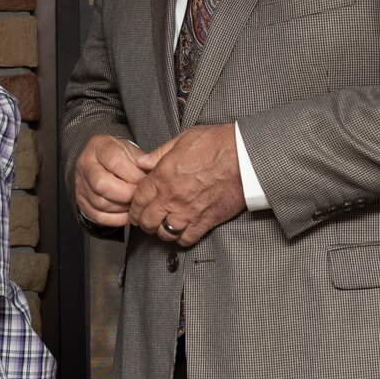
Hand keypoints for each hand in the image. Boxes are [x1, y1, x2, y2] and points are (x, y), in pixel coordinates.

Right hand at [74, 133, 150, 227]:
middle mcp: (85, 163)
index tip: (145, 181)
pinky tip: (128, 214)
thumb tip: (154, 174)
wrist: (104, 165)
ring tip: (135, 204)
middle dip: (126, 193)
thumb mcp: (132, 152)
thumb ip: (143, 162)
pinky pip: (98, 216)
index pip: (114, 162)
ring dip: (122, 207)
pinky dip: (116, 219)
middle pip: (102, 184)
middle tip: (140, 195)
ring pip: (100, 202)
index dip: (133, 175)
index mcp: (99, 146)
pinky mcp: (81, 201)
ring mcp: (80, 184)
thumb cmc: (122, 158)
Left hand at [129, 123, 244, 246]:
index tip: (136, 209)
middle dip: (144, 222)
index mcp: (163, 176)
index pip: (137, 200)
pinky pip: (186, 239)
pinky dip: (181, 238)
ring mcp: (188, 211)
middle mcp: (172, 197)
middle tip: (147, 221)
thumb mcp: (183, 139)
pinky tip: (182, 231)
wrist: (245, 156)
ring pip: (164, 233)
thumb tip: (142, 162)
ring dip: (161, 231)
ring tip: (163, 226)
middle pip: (147, 221)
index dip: (134, 207)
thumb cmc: (217, 144)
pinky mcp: (206, 221)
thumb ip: (158, 153)